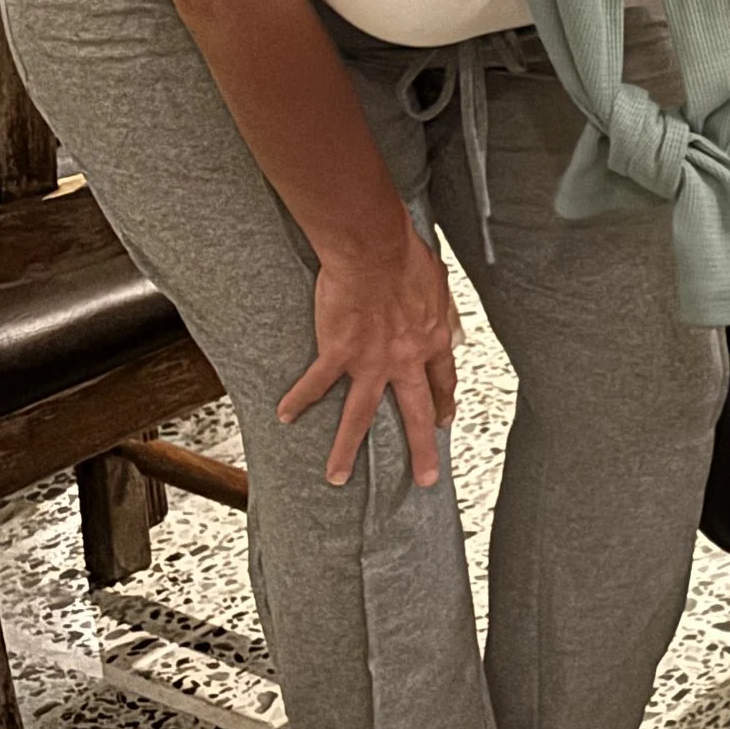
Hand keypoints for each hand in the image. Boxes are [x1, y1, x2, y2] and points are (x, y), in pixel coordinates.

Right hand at [278, 208, 460, 487]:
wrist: (375, 250)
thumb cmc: (406, 256)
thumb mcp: (437, 284)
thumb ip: (436, 306)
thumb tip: (437, 310)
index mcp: (431, 339)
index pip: (442, 380)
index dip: (444, 402)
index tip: (444, 422)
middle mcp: (405, 359)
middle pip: (416, 412)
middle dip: (421, 449)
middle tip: (425, 478)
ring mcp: (371, 360)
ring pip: (360, 415)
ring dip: (347, 449)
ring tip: (337, 477)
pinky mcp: (338, 352)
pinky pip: (316, 383)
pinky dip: (298, 399)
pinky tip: (285, 416)